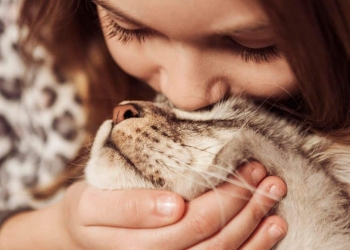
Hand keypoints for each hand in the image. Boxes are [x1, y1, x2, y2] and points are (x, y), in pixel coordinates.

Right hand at [0, 162, 286, 249]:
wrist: (81, 236)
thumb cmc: (88, 210)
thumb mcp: (90, 203)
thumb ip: (129, 206)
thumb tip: (175, 206)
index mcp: (137, 246)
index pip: (193, 221)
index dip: (226, 195)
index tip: (248, 165)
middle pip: (214, 237)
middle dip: (245, 203)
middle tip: (265, 172)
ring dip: (256, 224)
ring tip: (275, 193)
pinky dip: (255, 248)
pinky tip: (273, 228)